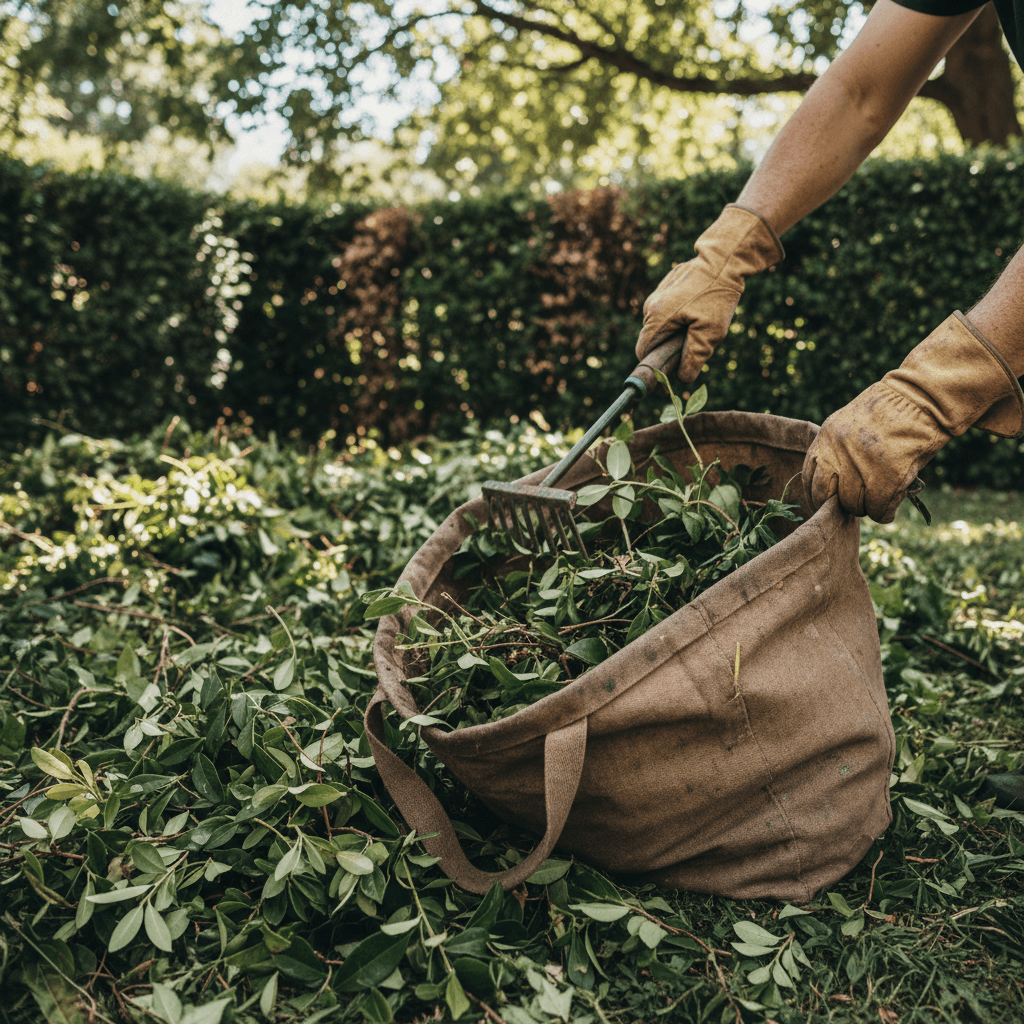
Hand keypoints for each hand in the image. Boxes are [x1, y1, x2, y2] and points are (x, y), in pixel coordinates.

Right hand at [635, 204, 782, 381]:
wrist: (723, 259)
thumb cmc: (717, 296)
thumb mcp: (710, 333)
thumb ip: (694, 359)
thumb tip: (682, 379)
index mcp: (656, 318)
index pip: (644, 353)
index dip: (654, 369)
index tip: (669, 379)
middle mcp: (650, 307)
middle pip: (652, 341)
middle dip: (669, 350)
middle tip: (693, 348)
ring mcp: (656, 297)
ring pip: (660, 327)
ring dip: (675, 334)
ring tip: (699, 325)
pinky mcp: (664, 290)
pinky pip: (667, 314)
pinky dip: (679, 320)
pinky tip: (698, 312)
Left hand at [803, 312, 1022, 522]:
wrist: (925, 396)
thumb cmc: (893, 412)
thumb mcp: (853, 426)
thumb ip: (839, 453)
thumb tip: (835, 489)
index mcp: (826, 437)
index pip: (809, 476)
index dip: (819, 494)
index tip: (829, 501)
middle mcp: (838, 450)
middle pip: (826, 495)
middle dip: (840, 504)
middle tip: (856, 502)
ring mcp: (861, 463)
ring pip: (853, 504)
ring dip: (865, 507)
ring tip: (877, 501)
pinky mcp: (887, 474)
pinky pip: (878, 508)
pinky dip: (884, 513)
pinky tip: (888, 510)